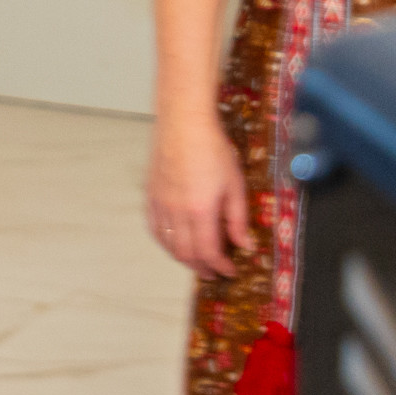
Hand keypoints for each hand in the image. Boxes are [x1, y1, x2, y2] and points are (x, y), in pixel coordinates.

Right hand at [146, 111, 252, 276]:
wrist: (183, 123)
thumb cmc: (212, 149)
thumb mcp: (235, 184)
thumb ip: (238, 218)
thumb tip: (245, 245)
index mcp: (200, 210)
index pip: (208, 252)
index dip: (220, 266)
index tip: (230, 271)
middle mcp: (176, 212)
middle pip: (186, 254)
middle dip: (201, 268)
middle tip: (214, 272)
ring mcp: (160, 204)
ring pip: (167, 244)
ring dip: (182, 258)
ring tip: (196, 261)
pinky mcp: (150, 196)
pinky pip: (154, 228)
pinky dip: (164, 242)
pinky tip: (174, 242)